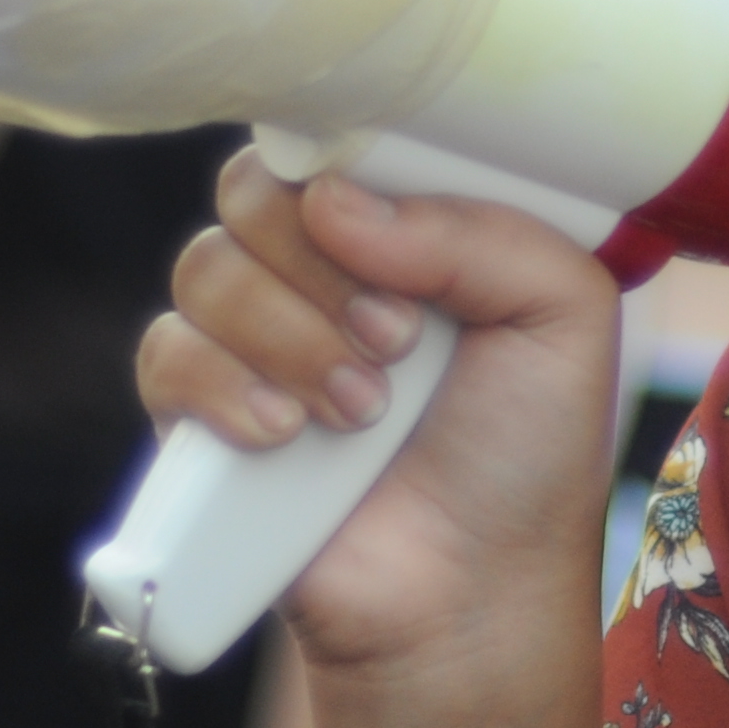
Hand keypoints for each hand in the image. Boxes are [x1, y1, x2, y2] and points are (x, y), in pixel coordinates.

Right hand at [136, 153, 623, 683]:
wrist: (472, 593)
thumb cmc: (528, 453)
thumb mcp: (563, 315)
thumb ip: (480, 231)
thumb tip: (337, 204)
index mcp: (408, 223)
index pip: (337, 134)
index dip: (348, 167)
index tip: (387, 234)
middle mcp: (324, 265)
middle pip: (257, 187)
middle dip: (322, 265)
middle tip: (396, 342)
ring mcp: (257, 335)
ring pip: (207, 266)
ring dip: (288, 335)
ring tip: (360, 412)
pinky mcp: (201, 411)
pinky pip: (165, 352)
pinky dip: (221, 385)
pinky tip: (282, 435)